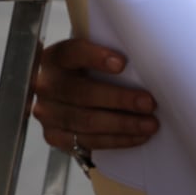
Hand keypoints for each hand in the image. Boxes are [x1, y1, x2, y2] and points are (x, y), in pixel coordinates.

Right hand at [30, 38, 158, 151]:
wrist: (66, 99)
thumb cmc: (86, 74)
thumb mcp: (90, 59)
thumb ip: (108, 58)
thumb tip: (145, 63)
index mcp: (55, 58)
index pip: (73, 53)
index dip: (96, 57)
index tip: (122, 63)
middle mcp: (46, 85)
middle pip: (83, 93)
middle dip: (120, 99)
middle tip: (148, 103)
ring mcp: (47, 113)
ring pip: (87, 121)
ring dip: (123, 124)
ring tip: (149, 124)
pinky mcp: (54, 136)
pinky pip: (88, 141)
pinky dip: (116, 140)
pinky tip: (136, 137)